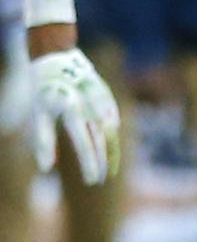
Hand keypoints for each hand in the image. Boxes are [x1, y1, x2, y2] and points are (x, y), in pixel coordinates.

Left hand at [29, 48, 120, 183]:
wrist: (59, 59)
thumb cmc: (45, 89)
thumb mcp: (38, 114)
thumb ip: (44, 141)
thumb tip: (45, 169)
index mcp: (72, 110)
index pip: (84, 143)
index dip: (89, 164)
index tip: (92, 181)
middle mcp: (91, 107)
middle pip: (100, 141)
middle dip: (101, 162)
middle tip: (100, 180)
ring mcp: (103, 102)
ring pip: (110, 133)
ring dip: (110, 151)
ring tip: (109, 168)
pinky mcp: (108, 99)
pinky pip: (112, 122)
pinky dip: (111, 136)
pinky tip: (110, 147)